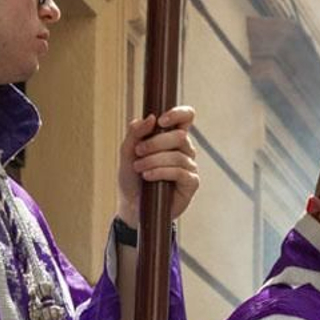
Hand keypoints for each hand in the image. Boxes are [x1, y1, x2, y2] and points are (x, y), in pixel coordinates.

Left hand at [117, 106, 200, 226]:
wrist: (132, 205)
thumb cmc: (132, 178)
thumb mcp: (127, 152)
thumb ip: (136, 133)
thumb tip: (151, 118)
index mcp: (172, 137)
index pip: (186, 117)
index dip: (178, 113)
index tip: (161, 120)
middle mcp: (184, 150)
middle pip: (180, 136)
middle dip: (156, 143)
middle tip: (138, 152)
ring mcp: (189, 166)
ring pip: (177, 155)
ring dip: (154, 160)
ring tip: (139, 168)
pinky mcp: (191, 183)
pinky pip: (180, 172)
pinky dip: (161, 172)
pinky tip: (149, 176)